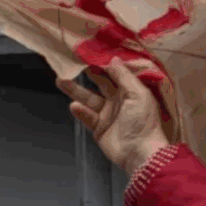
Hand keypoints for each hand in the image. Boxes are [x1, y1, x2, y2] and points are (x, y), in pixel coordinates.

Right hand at [56, 59, 169, 173]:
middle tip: (71, 62)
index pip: (115, 73)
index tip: (89, 52)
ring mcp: (107, 114)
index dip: (103, 63)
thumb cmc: (144, 123)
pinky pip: (87, 116)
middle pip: (99, 83)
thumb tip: (113, 59)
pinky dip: (80, 111)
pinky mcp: (98, 127)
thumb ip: (124, 76)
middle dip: (86, 73)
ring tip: (61, 80)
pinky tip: (74, 106)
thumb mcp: (138, 94)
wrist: (140, 153)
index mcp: (131, 90)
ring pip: (88, 98)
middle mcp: (118, 100)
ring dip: (75, 90)